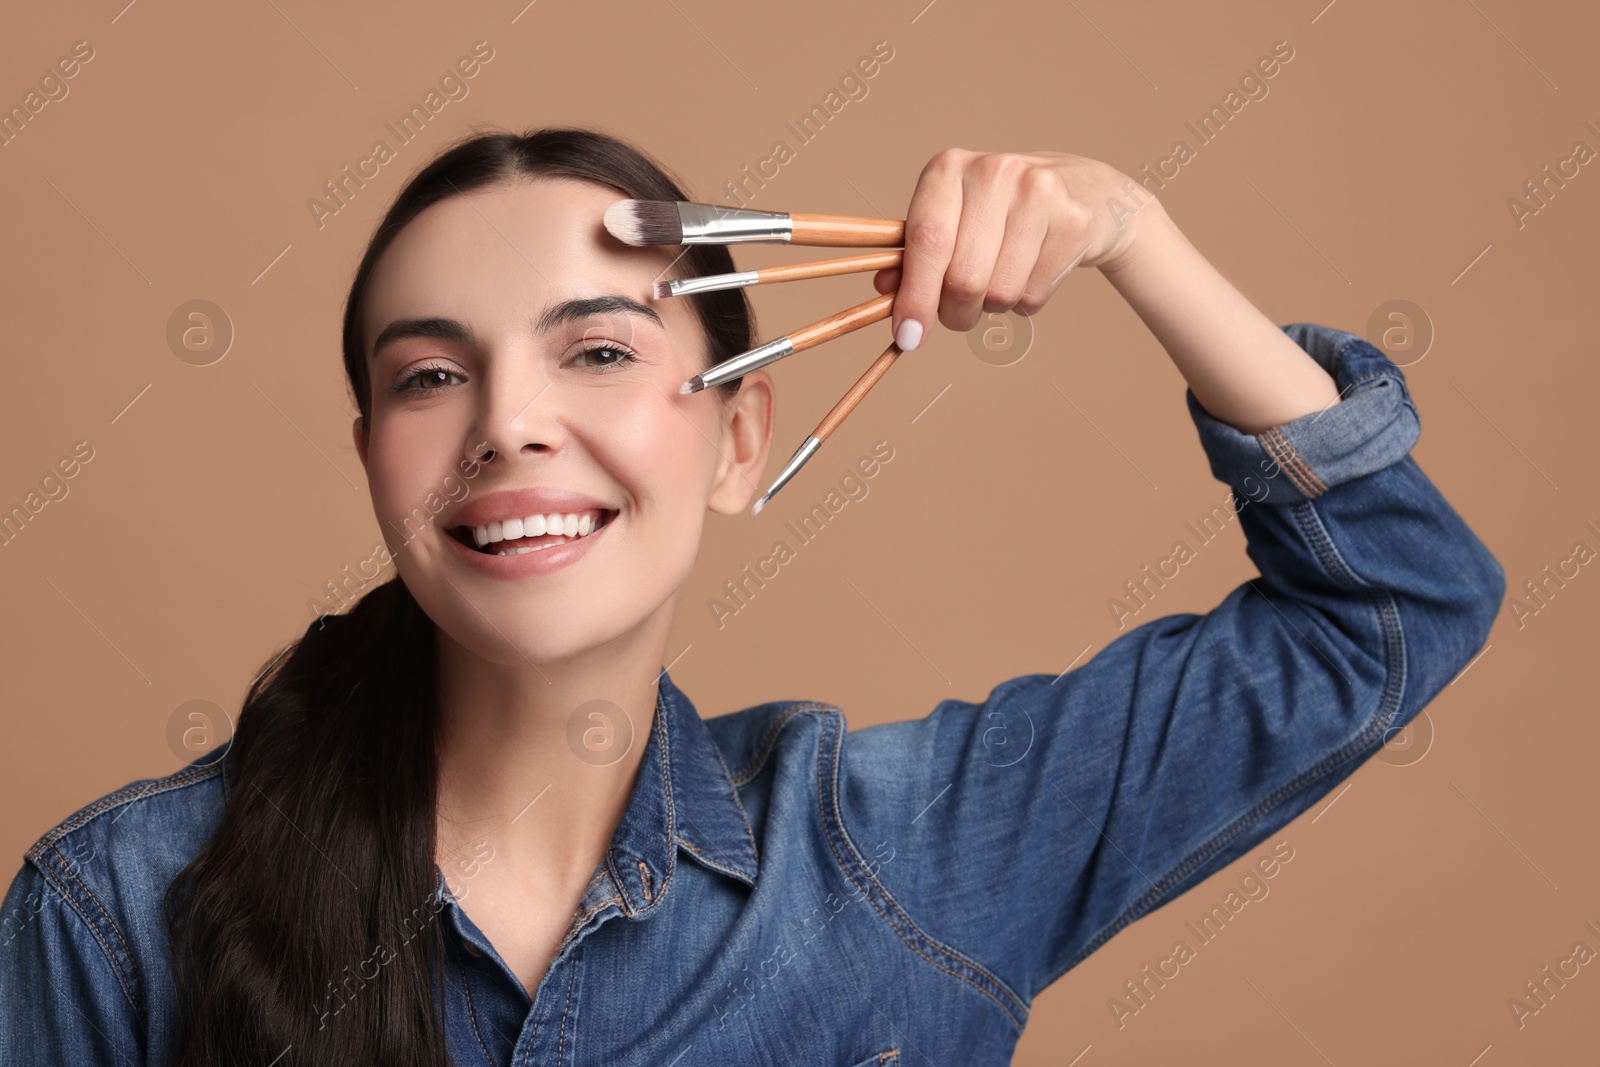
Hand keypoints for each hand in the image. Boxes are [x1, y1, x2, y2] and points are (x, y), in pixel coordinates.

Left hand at [872, 149, 1160, 349]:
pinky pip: (1033, 295)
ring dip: (992, 307)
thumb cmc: (999, 214)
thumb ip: (913, 255)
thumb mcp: (951, 221)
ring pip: (999, 292)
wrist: (1085, 192)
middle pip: (963, 277)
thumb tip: (884, 292)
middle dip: (955, 312)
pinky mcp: (1074, 220)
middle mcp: (993, 172)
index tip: (909, 336)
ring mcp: (1038, 191)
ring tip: (1000, 280)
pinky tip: (1031, 272)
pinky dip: (1025, 301)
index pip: (926, 241)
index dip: (914, 296)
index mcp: (948, 168)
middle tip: (959, 313)